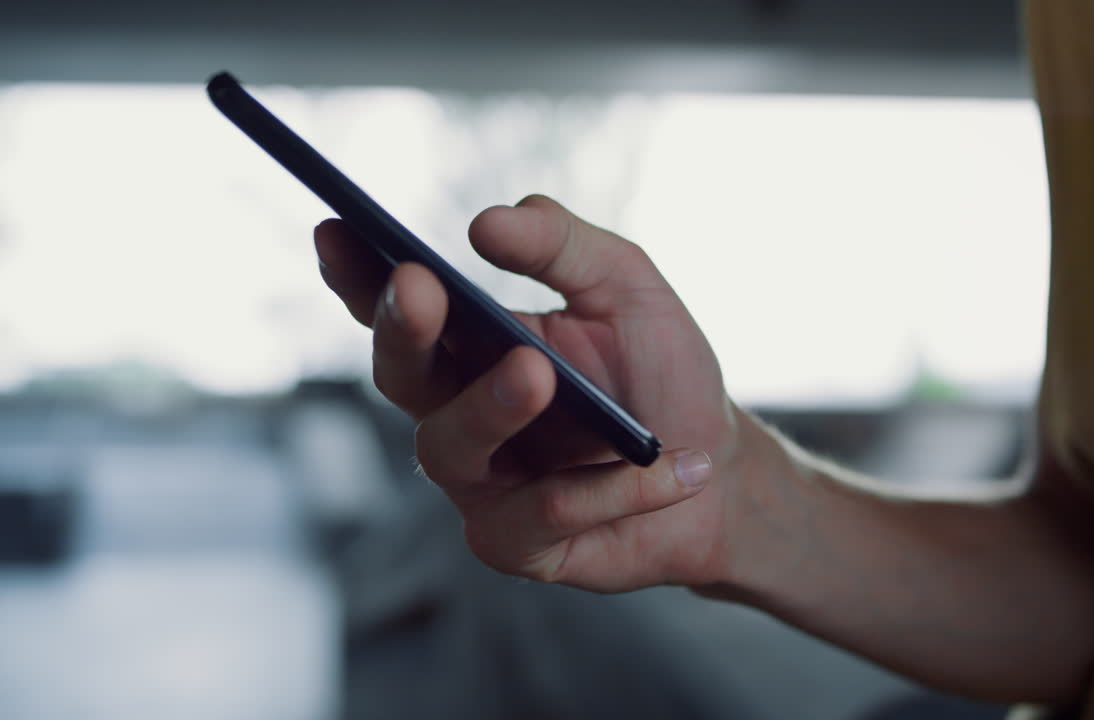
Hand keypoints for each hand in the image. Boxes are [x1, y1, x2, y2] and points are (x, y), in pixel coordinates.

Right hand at [315, 195, 744, 591]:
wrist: (719, 472)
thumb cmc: (660, 373)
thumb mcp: (627, 289)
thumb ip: (564, 245)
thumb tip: (487, 222)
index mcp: (470, 345)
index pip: (397, 307)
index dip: (357, 274)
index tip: (336, 228)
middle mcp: (457, 411)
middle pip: (400, 375)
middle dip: (402, 330)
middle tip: (420, 287)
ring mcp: (480, 483)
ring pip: (450, 449)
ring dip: (489, 408)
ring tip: (537, 373)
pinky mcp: (516, 544)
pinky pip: (542, 514)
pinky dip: (608, 487)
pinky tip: (663, 463)